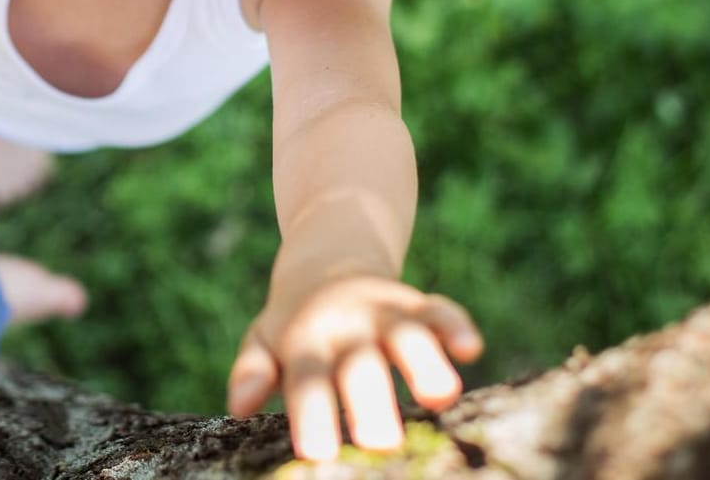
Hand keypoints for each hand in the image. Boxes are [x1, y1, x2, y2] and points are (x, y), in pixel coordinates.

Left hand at [226, 275, 481, 461]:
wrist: (326, 257)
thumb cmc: (294, 323)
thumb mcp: (264, 339)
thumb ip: (253, 370)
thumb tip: (239, 404)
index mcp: (304, 343)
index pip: (306, 383)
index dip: (313, 415)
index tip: (317, 452)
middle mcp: (346, 327)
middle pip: (360, 367)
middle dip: (371, 403)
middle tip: (380, 443)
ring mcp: (384, 314)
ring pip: (406, 335)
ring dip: (423, 363)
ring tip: (440, 395)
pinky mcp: (418, 305)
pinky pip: (441, 311)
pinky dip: (456, 326)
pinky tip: (470, 348)